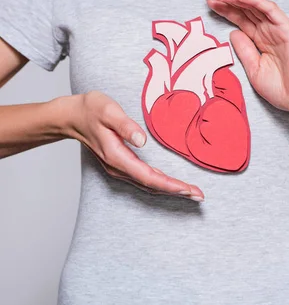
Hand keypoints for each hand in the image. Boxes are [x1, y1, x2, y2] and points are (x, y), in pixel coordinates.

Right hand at [63, 90, 203, 200]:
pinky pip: (144, 179)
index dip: (169, 185)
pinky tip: (172, 184)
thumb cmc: (90, 109)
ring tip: (192, 192)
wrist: (72, 116)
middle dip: (176, 191)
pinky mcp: (121, 166)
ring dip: (170, 189)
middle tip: (200, 195)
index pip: (148, 176)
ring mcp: (118, 169)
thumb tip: (142, 141)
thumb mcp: (108, 110)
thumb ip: (125, 125)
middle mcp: (118, 168)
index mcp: (117, 156)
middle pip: (151, 185)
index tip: (187, 189)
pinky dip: (160, 184)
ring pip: (148, 185)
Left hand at [205, 0, 288, 116]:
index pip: (240, 19)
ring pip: (254, 6)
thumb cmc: (282, 89)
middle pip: (245, 8)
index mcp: (260, 40)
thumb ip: (244, 51)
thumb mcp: (254, 70)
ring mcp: (278, 29)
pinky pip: (270, 10)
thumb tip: (232, 32)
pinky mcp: (287, 29)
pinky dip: (254, 1)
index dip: (224, 10)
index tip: (208, 2)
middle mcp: (268, 31)